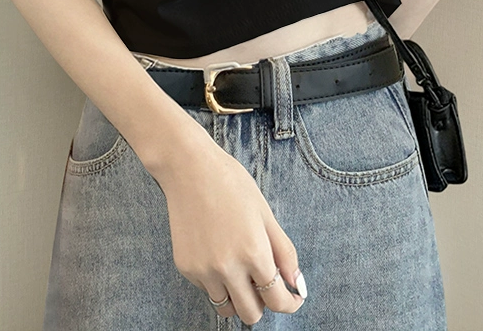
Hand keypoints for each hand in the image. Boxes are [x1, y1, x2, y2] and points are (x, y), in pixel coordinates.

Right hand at [158, 140, 306, 325]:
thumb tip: (296, 284)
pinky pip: (208, 289)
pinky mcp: (186, 268)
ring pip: (227, 308)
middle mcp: (227, 268)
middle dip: (264, 303)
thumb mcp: (265, 213)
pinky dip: (218, 282)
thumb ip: (284, 252)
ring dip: (239, 298)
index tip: (292, 298)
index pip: (277, 300)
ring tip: (242, 271)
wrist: (189, 168)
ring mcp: (203, 270)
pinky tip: (219, 252)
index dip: (289, 304)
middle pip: (251, 314)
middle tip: (265, 282)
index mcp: (253, 252)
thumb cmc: (231, 183)